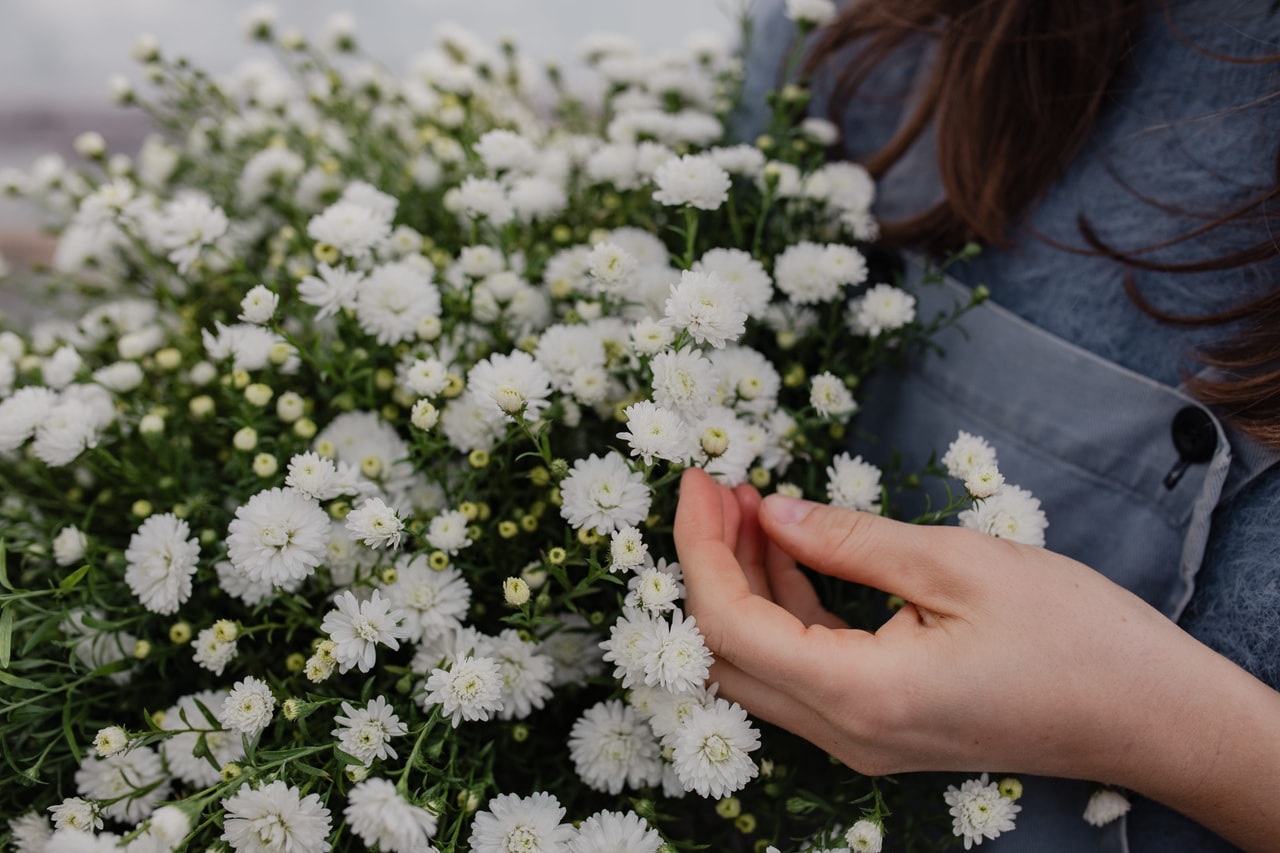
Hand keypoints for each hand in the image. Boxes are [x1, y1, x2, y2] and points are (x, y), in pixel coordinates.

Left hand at [673, 467, 1279, 849]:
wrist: (1149, 714)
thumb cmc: (1073, 636)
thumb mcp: (956, 564)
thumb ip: (849, 540)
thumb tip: (771, 512)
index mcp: (859, 695)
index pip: (728, 624)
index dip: (699, 547)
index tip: (698, 480)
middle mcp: (845, 732)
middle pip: (727, 652)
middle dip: (709, 563)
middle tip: (719, 488)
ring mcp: (860, 737)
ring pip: (760, 662)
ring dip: (745, 582)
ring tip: (752, 504)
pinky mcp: (880, 726)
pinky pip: (803, 668)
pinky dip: (784, 606)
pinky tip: (791, 547)